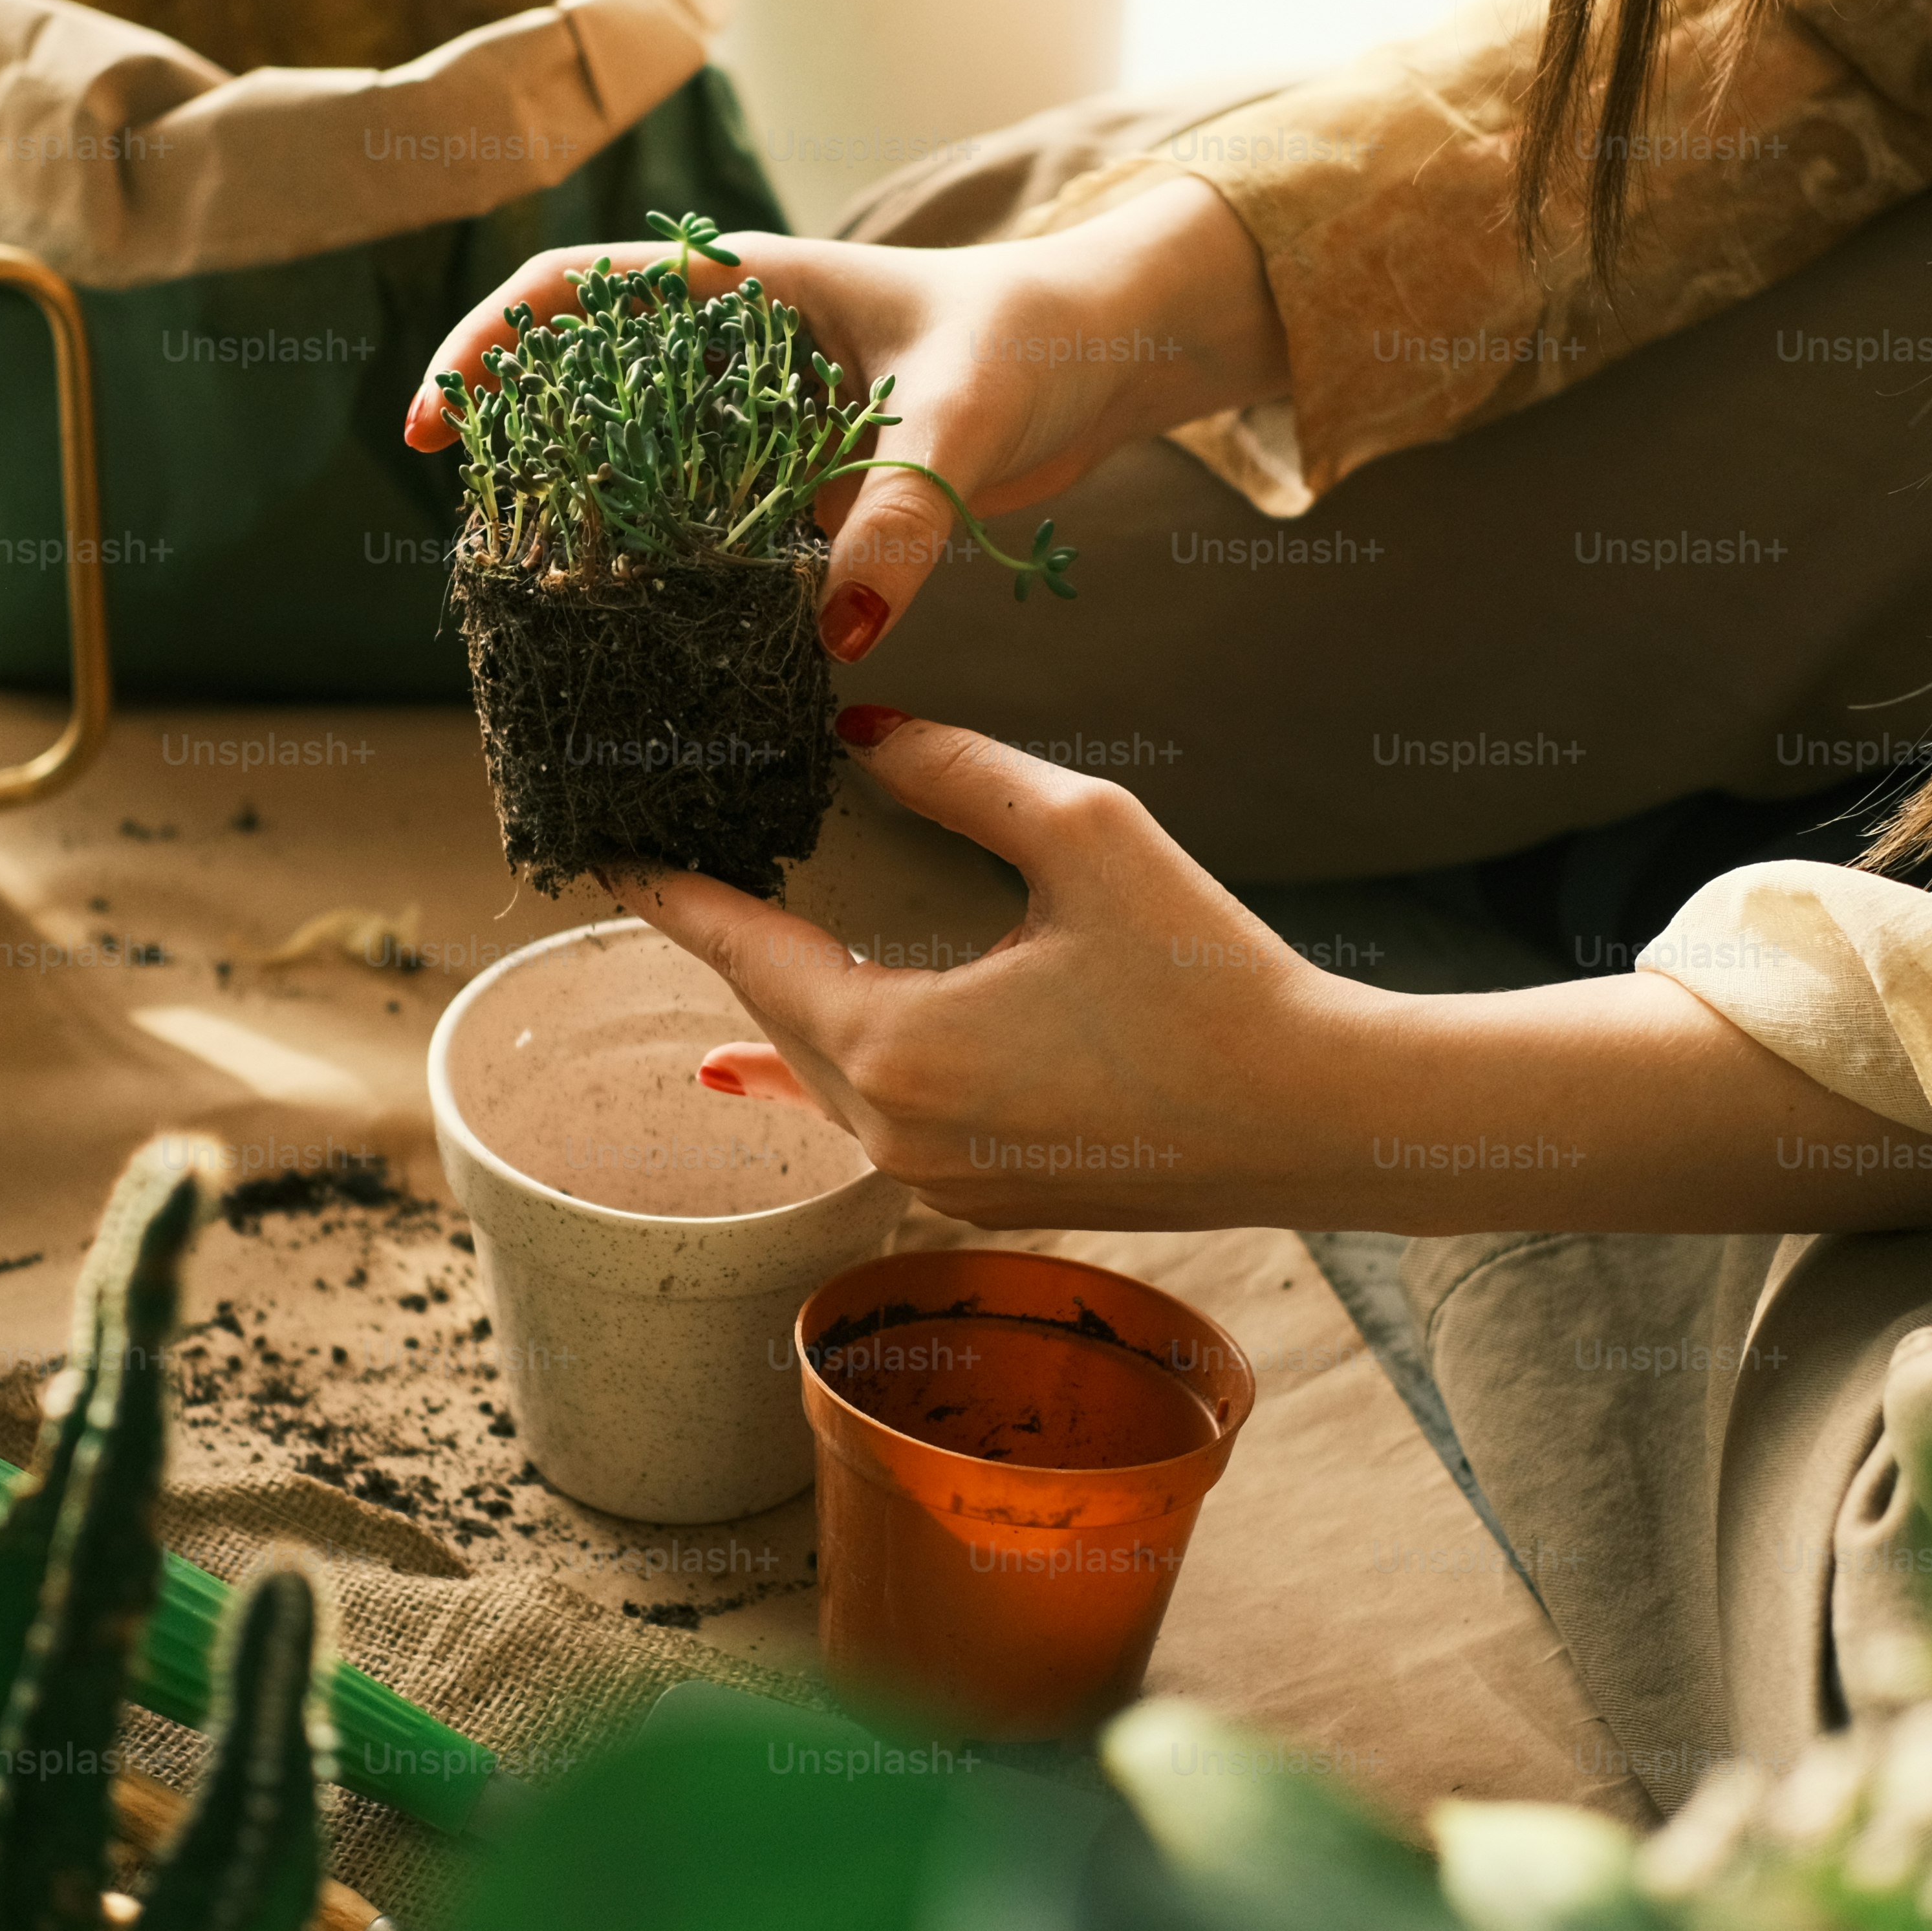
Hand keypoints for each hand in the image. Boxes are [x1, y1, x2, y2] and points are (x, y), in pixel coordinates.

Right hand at [406, 177, 1282, 665]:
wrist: (1108, 359)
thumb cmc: (1032, 342)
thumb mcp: (962, 419)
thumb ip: (900, 521)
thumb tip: (838, 633)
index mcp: (739, 287)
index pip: (569, 290)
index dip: (486, 344)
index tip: (438, 422)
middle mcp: (731, 351)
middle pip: (580, 387)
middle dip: (518, 450)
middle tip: (483, 538)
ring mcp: (762, 422)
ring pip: (641, 469)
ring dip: (594, 525)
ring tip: (554, 603)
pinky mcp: (801, 485)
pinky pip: (714, 529)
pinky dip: (680, 574)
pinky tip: (662, 635)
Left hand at [622, 708, 1359, 1228]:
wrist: (1322, 1120)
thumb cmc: (1213, 976)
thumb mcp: (1086, 833)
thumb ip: (959, 773)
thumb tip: (863, 734)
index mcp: (897, 1046)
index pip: (746, 954)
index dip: (673, 894)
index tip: (610, 849)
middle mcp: (894, 1130)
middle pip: (773, 1017)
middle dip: (720, 936)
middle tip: (661, 862)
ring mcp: (936, 1179)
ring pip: (818, 1074)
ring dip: (770, 1004)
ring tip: (710, 942)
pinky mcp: (985, 1195)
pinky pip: (866, 1121)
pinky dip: (815, 1070)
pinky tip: (756, 1067)